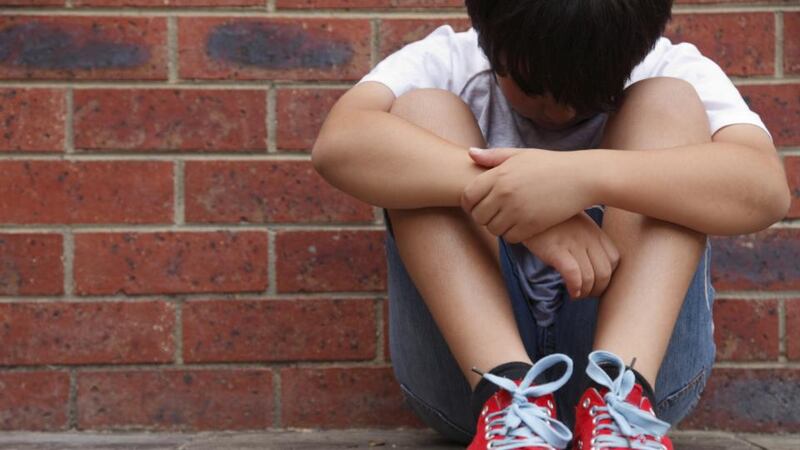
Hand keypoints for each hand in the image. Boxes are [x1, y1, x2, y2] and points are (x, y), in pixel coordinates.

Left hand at [461, 147, 592, 242]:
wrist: (581, 177)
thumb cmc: (550, 164)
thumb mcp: (521, 155)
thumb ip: (493, 157)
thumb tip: (470, 153)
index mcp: (498, 175)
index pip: (468, 197)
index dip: (470, 204)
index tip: (479, 204)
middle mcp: (504, 194)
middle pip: (478, 216)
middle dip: (484, 217)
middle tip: (496, 213)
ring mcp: (517, 211)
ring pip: (493, 229)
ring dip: (498, 227)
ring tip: (509, 219)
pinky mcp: (531, 225)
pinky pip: (510, 238)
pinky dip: (513, 235)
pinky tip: (521, 225)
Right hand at [522, 212, 619, 298]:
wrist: (527, 206)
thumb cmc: (550, 219)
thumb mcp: (576, 223)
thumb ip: (588, 238)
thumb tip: (592, 262)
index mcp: (595, 231)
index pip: (614, 259)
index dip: (608, 276)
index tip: (597, 283)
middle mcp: (588, 237)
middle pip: (605, 272)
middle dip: (598, 289)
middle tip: (587, 294)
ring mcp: (572, 243)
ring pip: (590, 277)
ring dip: (585, 292)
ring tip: (577, 294)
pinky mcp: (556, 250)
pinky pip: (573, 274)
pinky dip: (575, 287)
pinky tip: (570, 291)